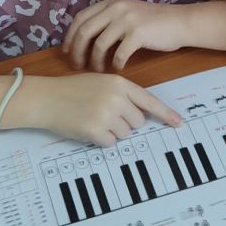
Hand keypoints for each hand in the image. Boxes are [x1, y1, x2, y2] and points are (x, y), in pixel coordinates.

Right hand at [6, 73, 182, 146]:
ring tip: (93, 119)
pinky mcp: (97, 131)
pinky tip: (88, 128)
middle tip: (105, 116)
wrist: (46, 98)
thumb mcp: (100, 82)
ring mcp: (107, 115)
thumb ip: (121, 94)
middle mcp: (117, 98)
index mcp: (120, 83)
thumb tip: (139, 115)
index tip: (179, 124)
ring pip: (125, 134)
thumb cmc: (71, 90)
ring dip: (112, 132)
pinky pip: (110, 143)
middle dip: (125, 123)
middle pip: (138, 122)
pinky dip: (101, 140)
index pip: (149, 101)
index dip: (165, 114)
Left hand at [63, 0, 188, 71]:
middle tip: (77, 65)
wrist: (179, 22)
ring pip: (99, 44)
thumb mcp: (127, 14)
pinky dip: (115, 64)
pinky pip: (118, 54)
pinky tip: (117, 69)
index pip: (81, 18)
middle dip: (77, 51)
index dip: (70, 36)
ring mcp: (127, 20)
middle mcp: (116, 8)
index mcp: (110, 3)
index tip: (66, 51)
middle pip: (85, 31)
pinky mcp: (138, 33)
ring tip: (97, 70)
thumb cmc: (153, 22)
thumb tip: (84, 40)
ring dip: (95, 61)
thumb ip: (108, 21)